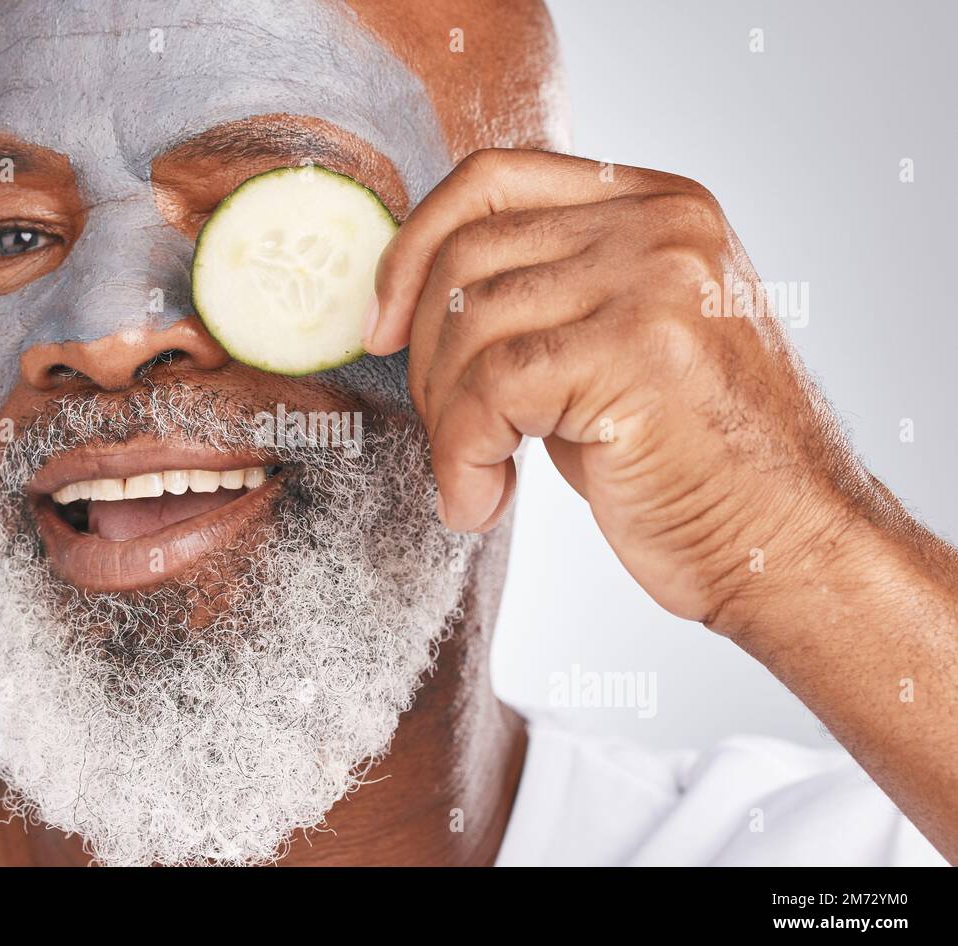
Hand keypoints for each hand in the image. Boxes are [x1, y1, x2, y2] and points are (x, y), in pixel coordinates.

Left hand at [367, 148, 869, 631]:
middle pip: (468, 254)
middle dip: (423, 356)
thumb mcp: (617, 346)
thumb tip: (417, 291)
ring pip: (471, 325)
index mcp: (656, 205)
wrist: (787, 545)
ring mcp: (654, 281)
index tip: (378, 322)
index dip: (413, 247)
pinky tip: (482, 501)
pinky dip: (461, 456)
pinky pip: (489, 389)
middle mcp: (659, 226)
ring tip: (475, 477)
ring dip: (445, 420)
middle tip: (443, 429)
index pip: (491, 179)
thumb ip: (544, 295)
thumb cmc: (692, 463)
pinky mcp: (636, 351)